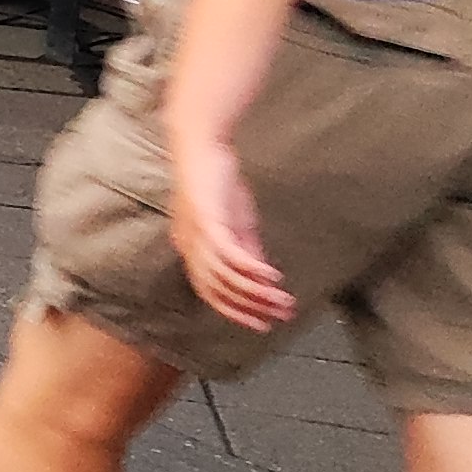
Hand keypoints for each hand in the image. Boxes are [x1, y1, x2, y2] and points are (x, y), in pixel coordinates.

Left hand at [167, 132, 291, 331]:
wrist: (202, 147)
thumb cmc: (216, 182)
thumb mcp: (236, 222)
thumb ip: (246, 248)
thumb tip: (261, 275)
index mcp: (192, 250)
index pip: (211, 292)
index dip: (235, 311)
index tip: (262, 324)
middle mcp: (190, 247)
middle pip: (218, 290)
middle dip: (249, 308)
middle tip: (278, 319)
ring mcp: (197, 235)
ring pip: (225, 277)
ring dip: (255, 293)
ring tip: (282, 301)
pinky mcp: (207, 220)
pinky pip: (229, 253)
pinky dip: (250, 268)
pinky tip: (271, 277)